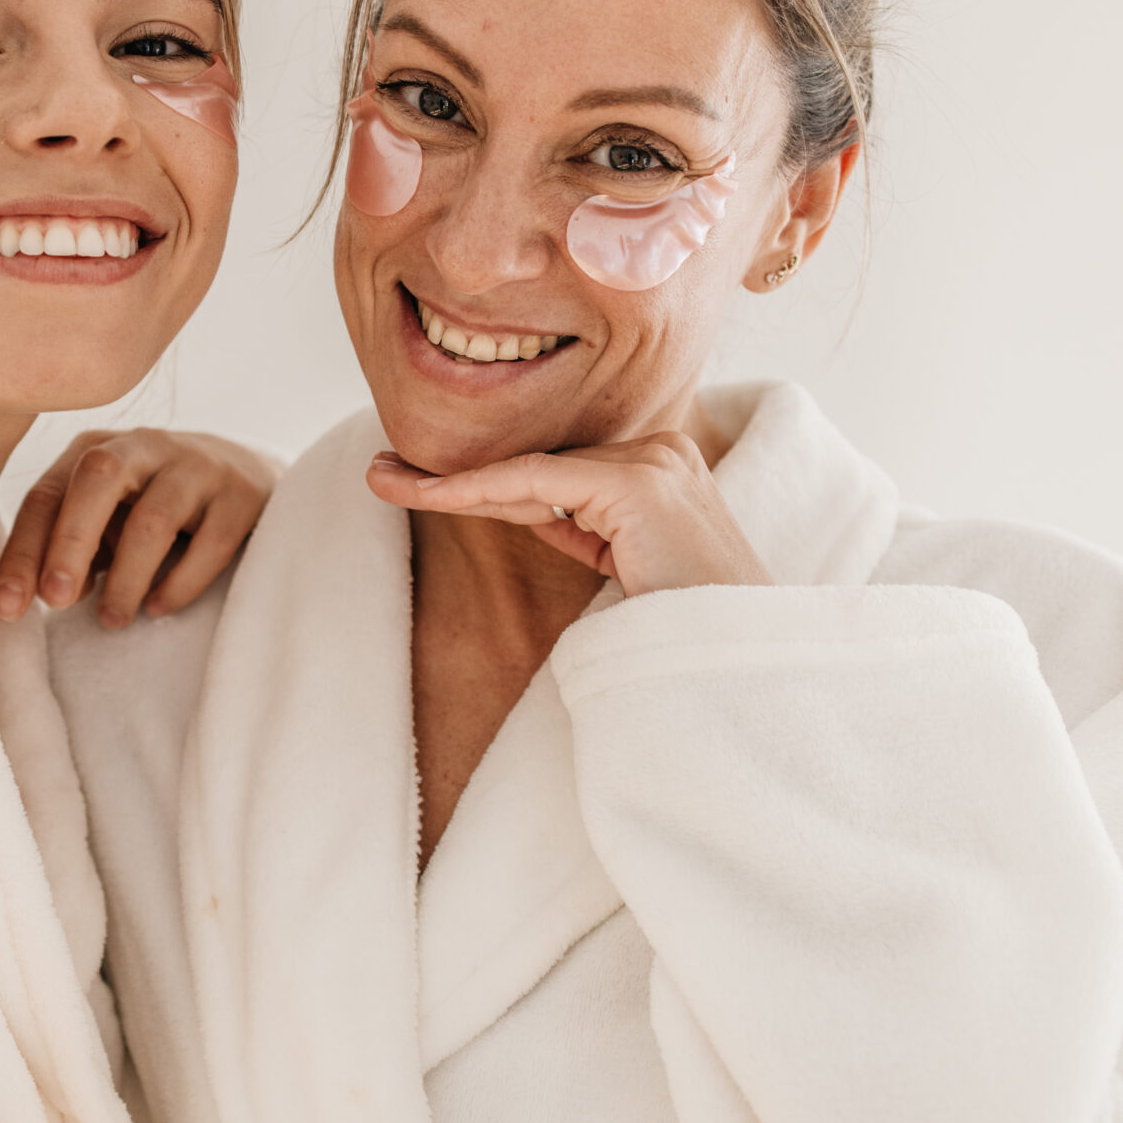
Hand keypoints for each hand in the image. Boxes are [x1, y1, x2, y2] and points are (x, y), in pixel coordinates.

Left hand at [0, 430, 283, 625]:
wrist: (247, 478)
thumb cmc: (154, 506)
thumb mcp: (107, 518)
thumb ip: (72, 547)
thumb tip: (41, 593)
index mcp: (95, 450)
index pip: (46, 496)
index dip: (22, 552)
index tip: (6, 608)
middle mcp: (144, 445)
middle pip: (99, 477)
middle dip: (71, 541)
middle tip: (56, 602)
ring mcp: (197, 465)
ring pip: (154, 517)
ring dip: (127, 576)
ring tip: (113, 620)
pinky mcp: (242, 494)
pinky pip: (211, 541)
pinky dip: (181, 581)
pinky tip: (160, 608)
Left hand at [366, 433, 769, 594]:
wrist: (740, 672)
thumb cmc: (685, 631)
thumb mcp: (626, 568)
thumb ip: (586, 529)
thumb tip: (525, 507)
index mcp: (668, 466)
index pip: (560, 472)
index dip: (485, 479)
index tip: (415, 480)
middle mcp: (666, 450)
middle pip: (540, 466)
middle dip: (459, 476)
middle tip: (382, 473)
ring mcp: (657, 462)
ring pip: (531, 470)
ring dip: (454, 484)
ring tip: (386, 482)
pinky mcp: (639, 486)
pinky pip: (535, 482)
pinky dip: (475, 489)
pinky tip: (425, 495)